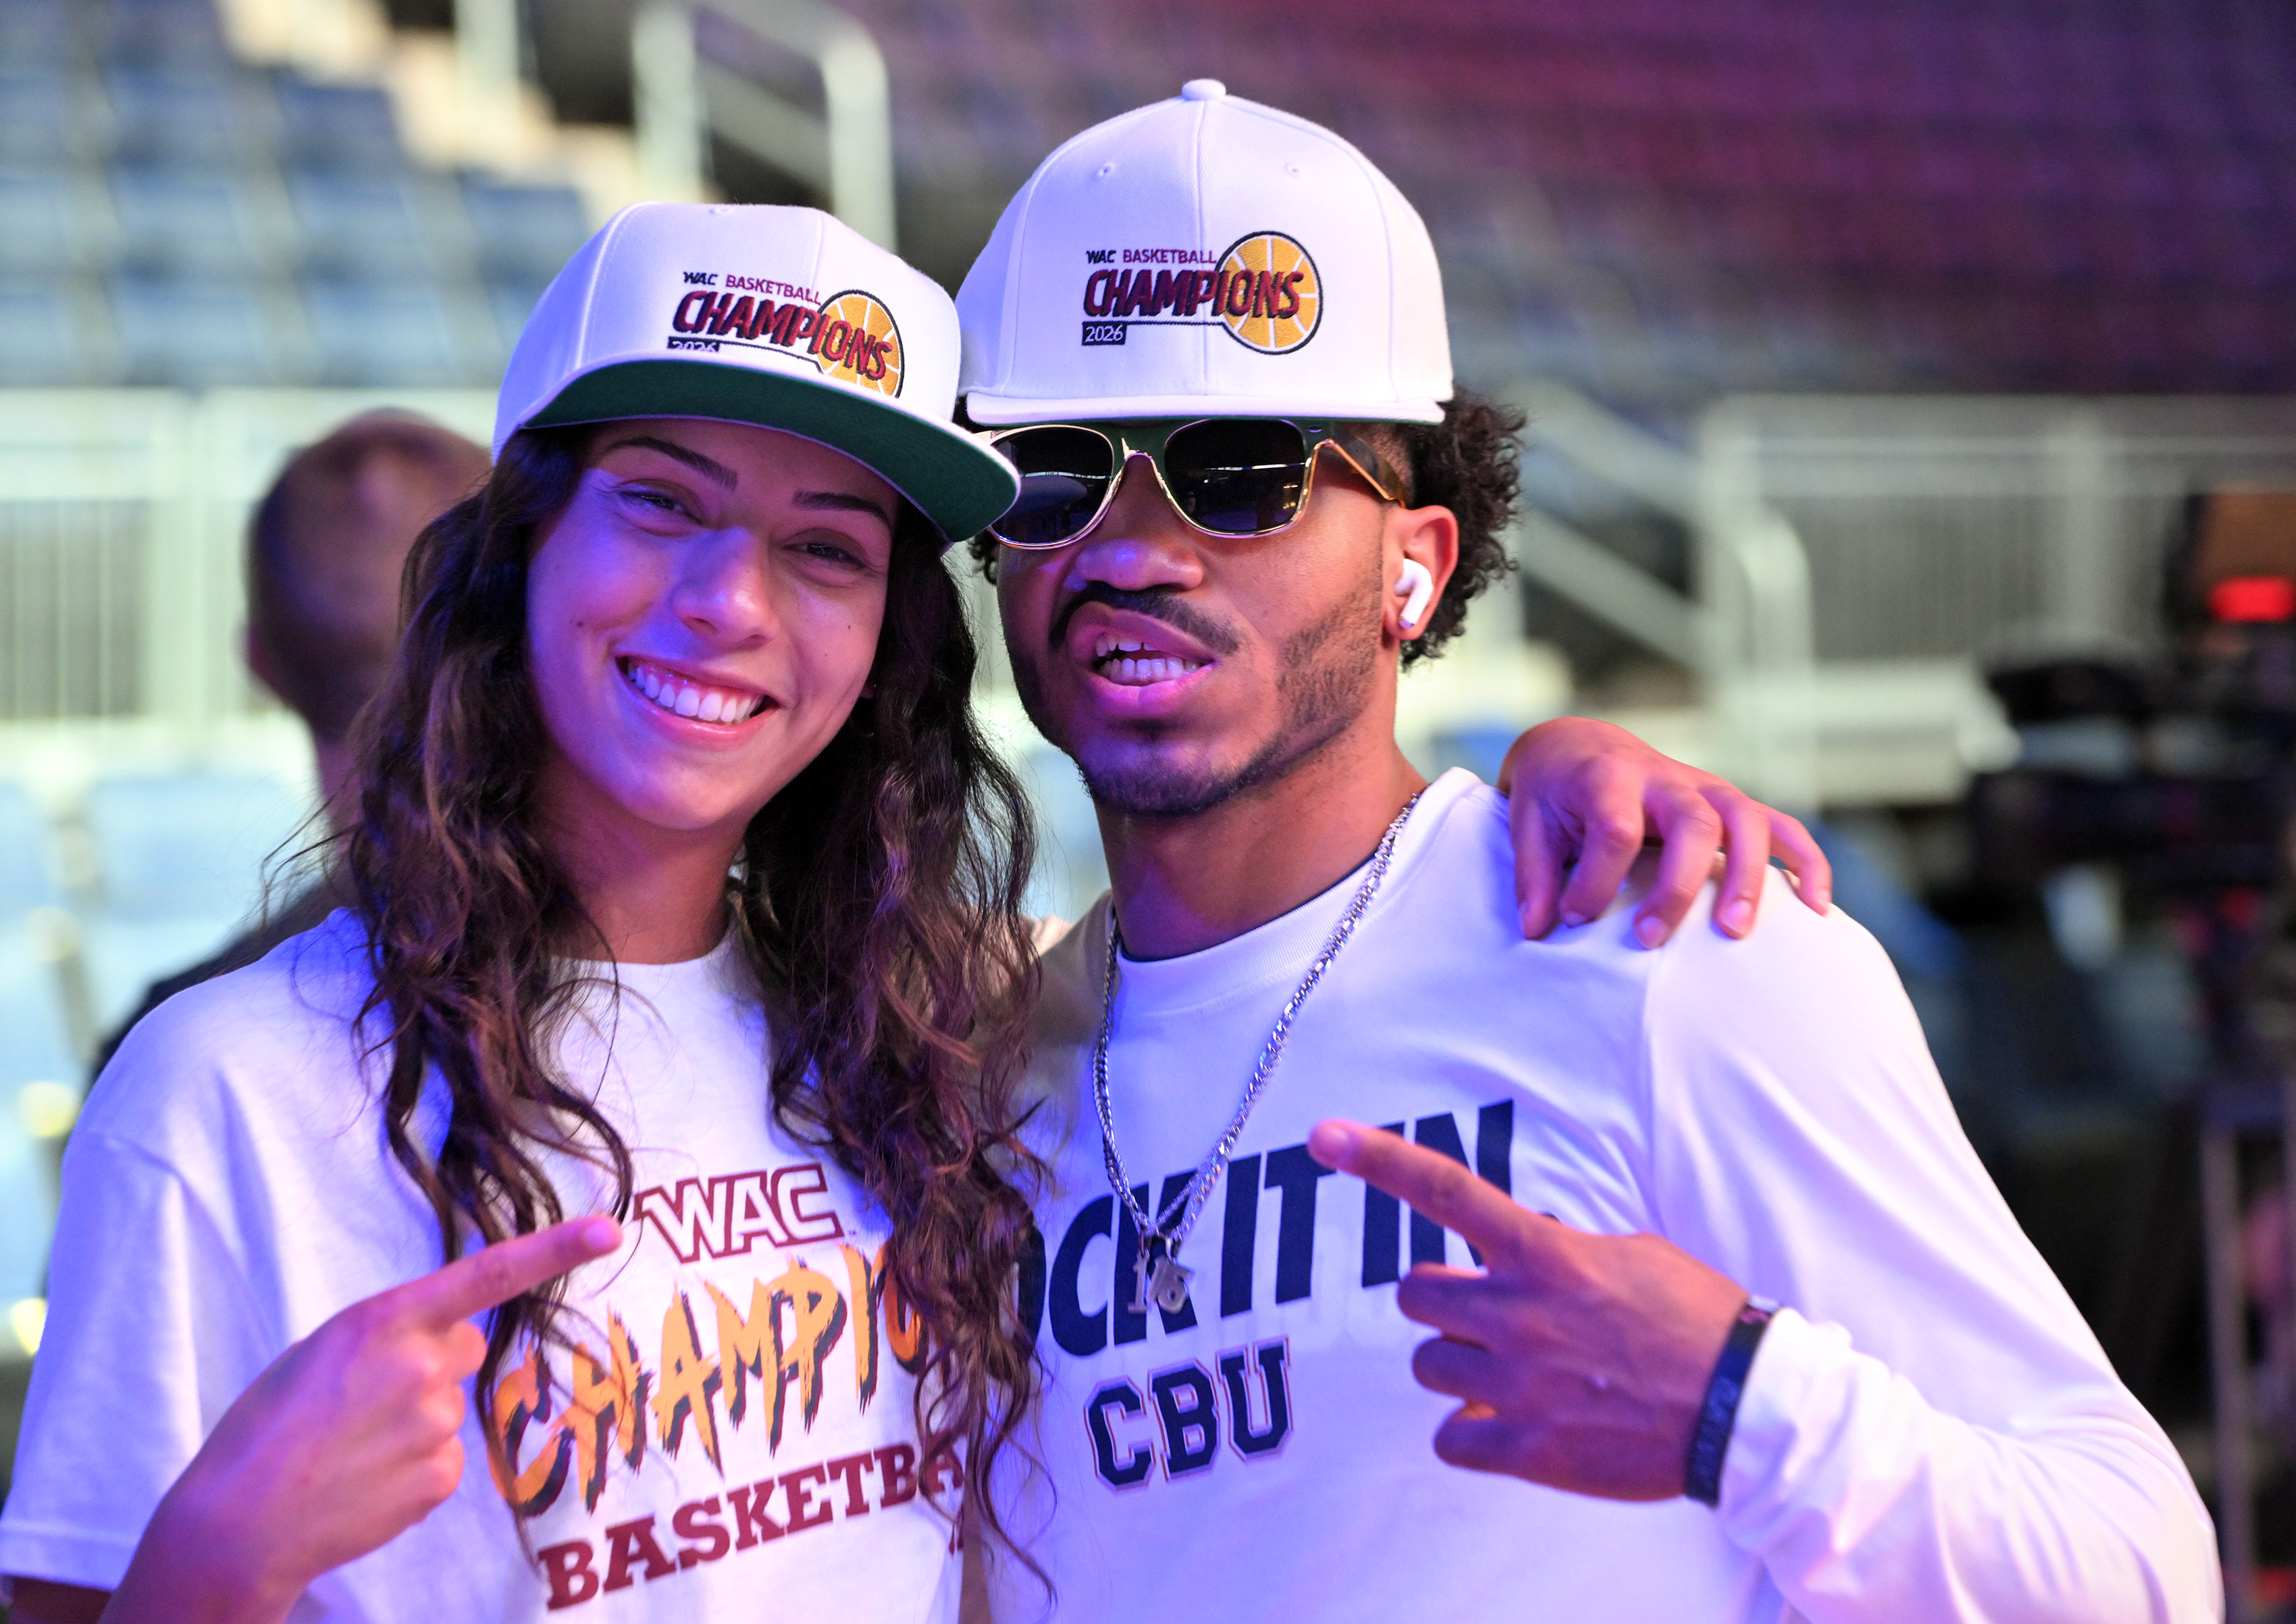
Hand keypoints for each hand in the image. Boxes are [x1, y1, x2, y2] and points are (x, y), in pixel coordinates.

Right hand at [105, 1215, 623, 1623]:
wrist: (240, 1520)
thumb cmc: (268, 1425)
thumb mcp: (324, 1351)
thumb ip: (393, 1335)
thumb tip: (447, 1345)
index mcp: (385, 1319)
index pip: (486, 1274)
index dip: (552, 1249)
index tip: (608, 1230)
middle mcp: (423, 1365)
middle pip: (463, 1348)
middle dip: (430, 1363)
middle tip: (362, 1399)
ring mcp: (437, 1423)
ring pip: (448, 1406)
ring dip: (413, 1420)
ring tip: (350, 1447)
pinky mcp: (442, 1477)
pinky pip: (445, 1457)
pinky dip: (413, 1467)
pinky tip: (365, 1479)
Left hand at [1308, 1120, 1745, 1501]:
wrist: (1742, 1410)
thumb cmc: (1694, 1323)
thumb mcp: (1629, 1255)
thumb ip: (1559, 1252)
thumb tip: (1519, 1257)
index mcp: (1546, 1255)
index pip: (1446, 1191)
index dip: (1378, 1159)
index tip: (1325, 1135)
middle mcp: (1520, 1313)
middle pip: (1416, 1295)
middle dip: (1445, 1304)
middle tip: (1490, 1318)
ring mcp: (1518, 1384)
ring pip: (1429, 1365)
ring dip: (1459, 1367)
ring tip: (1514, 1374)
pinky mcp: (1528, 1449)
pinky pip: (1449, 1440)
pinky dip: (1470, 1435)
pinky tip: (1508, 1427)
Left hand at [1495, 717, 1829, 945]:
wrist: (1580, 747)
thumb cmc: (1554, 793)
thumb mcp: (1528, 824)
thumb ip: (1534, 875)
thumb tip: (1537, 929)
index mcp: (1608, 777)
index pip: (1615, 829)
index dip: (1595, 881)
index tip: (1573, 918)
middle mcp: (1664, 778)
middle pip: (1692, 821)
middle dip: (1678, 884)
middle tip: (1652, 939)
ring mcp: (1705, 788)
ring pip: (1745, 819)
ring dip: (1748, 876)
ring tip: (1734, 931)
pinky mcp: (1730, 805)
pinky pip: (1782, 828)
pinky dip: (1806, 863)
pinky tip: (1817, 908)